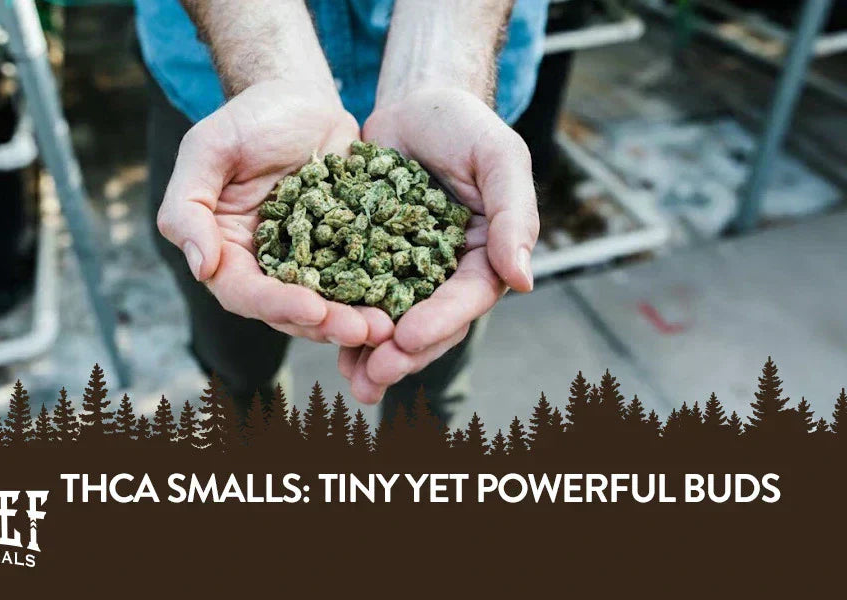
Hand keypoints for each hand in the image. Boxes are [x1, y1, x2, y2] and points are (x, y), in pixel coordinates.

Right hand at [157, 80, 393, 346]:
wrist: (301, 98)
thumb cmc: (247, 119)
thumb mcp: (207, 149)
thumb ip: (189, 207)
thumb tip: (201, 267)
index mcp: (226, 252)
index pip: (244, 292)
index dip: (277, 305)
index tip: (312, 310)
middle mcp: (266, 267)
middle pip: (291, 310)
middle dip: (327, 324)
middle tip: (364, 330)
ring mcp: (310, 263)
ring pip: (330, 304)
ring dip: (356, 318)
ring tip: (386, 326)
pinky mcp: (346, 252)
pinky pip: (363, 279)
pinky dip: (381, 293)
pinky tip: (405, 301)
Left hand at [340, 87, 538, 402]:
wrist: (414, 105)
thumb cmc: (464, 125)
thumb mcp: (498, 157)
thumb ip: (514, 214)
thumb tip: (523, 281)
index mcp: (485, 255)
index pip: (467, 297)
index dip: (439, 322)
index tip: (408, 339)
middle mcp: (446, 271)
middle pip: (428, 322)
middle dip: (402, 353)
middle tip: (373, 376)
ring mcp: (405, 268)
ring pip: (391, 319)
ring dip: (371, 352)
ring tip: (350, 379)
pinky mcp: (368, 258)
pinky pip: (355, 294)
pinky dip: (342, 318)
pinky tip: (323, 340)